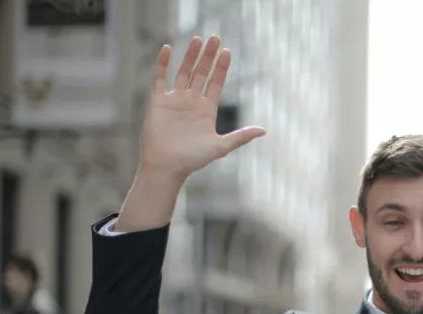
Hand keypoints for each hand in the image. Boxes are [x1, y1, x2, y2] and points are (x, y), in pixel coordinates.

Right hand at [139, 36, 264, 180]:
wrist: (167, 166)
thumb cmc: (193, 160)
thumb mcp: (221, 147)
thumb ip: (241, 137)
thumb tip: (264, 131)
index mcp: (207, 110)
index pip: (216, 83)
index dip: (222, 67)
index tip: (227, 51)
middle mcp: (192, 102)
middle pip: (201, 73)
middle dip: (208, 56)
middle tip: (214, 37)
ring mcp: (175, 100)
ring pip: (183, 72)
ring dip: (190, 56)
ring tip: (197, 39)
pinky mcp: (158, 102)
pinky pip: (160, 78)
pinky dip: (162, 64)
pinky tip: (167, 49)